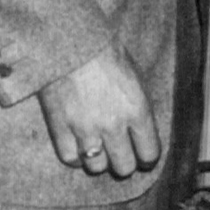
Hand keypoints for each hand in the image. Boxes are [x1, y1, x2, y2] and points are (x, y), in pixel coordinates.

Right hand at [38, 45, 160, 177]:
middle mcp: (113, 125)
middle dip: (124, 163)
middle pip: (124, 167)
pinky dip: (76, 158)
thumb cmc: (106, 53)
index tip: (143, 158)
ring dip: (99, 161)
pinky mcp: (60, 129)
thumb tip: (141, 132)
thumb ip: (139, 108)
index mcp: (137, 110)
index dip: (147, 158)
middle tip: (120, 155)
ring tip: (99, 150)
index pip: (149, 153)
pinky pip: (71, 159)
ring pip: (97, 168)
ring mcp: (85, 129)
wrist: (69, 41)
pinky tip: (79, 147)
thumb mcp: (135, 77)